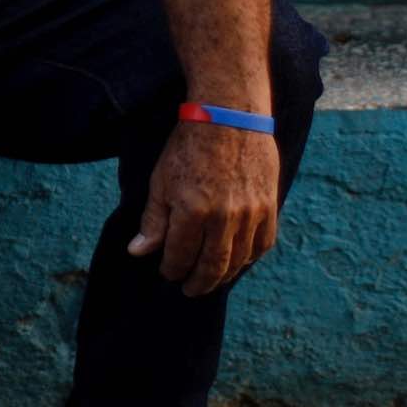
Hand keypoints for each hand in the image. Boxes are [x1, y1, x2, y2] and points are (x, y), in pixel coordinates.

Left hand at [128, 124, 280, 292]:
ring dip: (223, 276)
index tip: (167, 274)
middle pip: (211, 267)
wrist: (229, 117)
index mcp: (191, 211)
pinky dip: (248, 258)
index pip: (179, 257)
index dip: (171, 270)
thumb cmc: (188, 147)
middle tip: (189, 290)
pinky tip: (237, 261)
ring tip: (211, 280)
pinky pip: (262, 245)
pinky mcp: (269, 207)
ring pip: (237, 260)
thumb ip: (153, 220)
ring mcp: (250, 214)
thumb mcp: (160, 181)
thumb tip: (138, 252)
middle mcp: (223, 218)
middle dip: (197, 283)